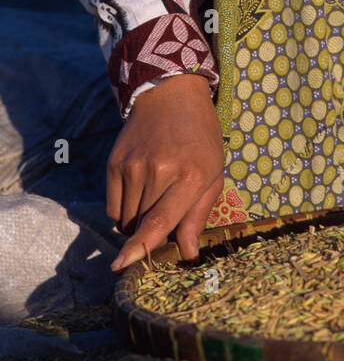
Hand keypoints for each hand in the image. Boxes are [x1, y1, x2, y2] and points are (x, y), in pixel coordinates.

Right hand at [107, 72, 224, 270]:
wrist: (172, 95)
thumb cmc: (201, 138)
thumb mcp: (214, 173)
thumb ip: (198, 216)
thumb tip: (187, 255)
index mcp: (191, 175)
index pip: (159, 220)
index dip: (141, 247)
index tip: (123, 265)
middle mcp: (158, 171)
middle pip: (141, 225)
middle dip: (152, 234)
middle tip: (167, 215)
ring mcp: (132, 166)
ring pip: (125, 219)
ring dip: (137, 223)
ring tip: (156, 197)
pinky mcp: (113, 164)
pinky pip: (112, 207)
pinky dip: (124, 211)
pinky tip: (140, 192)